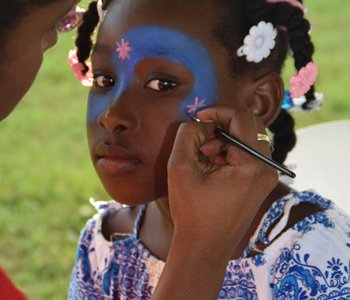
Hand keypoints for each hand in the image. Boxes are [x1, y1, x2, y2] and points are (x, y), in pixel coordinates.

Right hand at [167, 106, 277, 257]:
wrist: (205, 247)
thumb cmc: (191, 211)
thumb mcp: (179, 167)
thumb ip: (187, 134)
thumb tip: (202, 123)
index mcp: (251, 164)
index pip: (242, 117)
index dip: (218, 111)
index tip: (200, 118)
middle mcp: (267, 168)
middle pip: (250, 126)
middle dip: (224, 126)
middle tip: (203, 142)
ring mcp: (267, 177)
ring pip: (250, 139)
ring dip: (228, 139)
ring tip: (207, 156)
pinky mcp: (262, 183)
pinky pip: (251, 154)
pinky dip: (233, 152)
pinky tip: (215, 166)